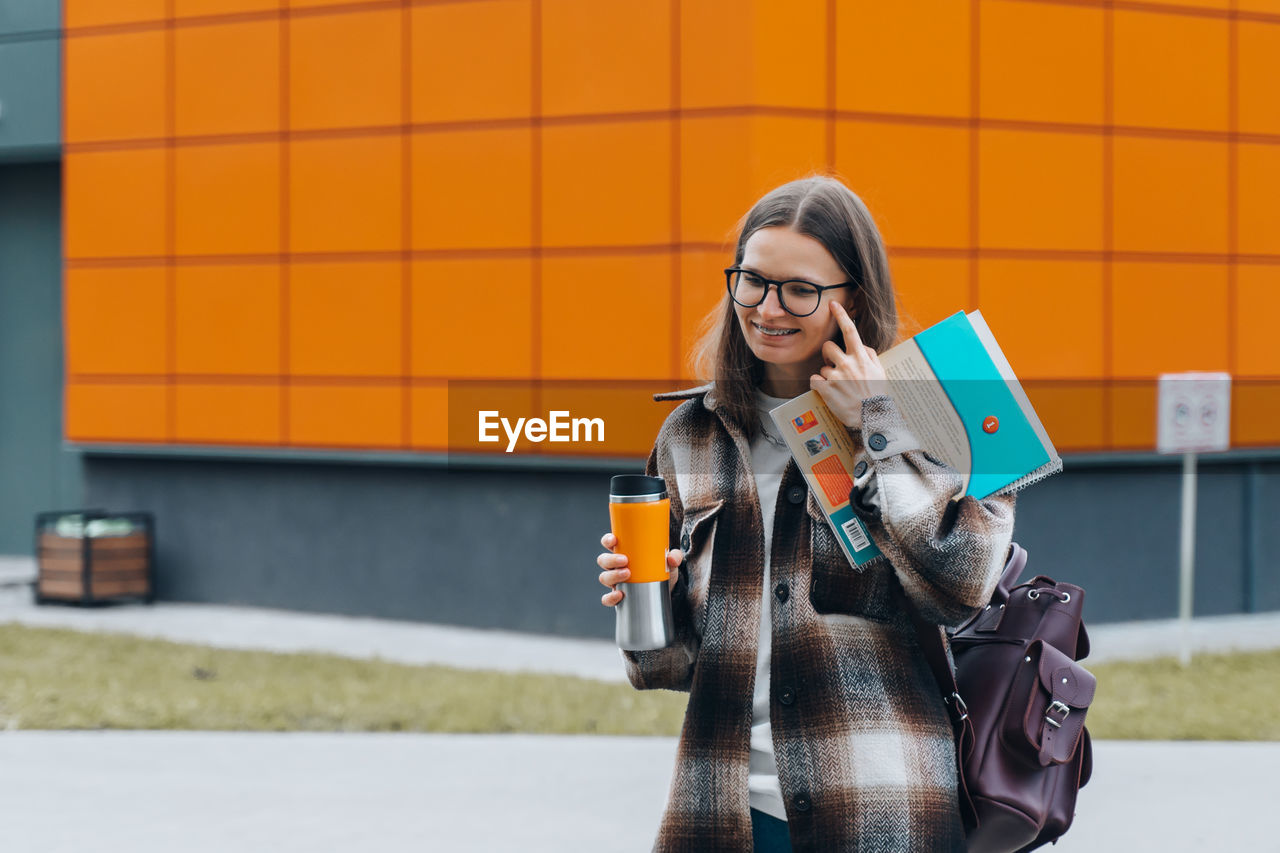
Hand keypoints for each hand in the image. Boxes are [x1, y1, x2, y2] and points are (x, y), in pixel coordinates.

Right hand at [597, 532, 682, 607]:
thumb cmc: (661, 570)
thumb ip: (674, 557)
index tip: (614, 540)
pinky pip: (607, 598)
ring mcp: (615, 581)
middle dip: (611, 559)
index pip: (609, 543)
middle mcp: (616, 566)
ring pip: (604, 577)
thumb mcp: (669, 562)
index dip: (608, 540)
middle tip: (625, 560)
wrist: (665, 592)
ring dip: (613, 575)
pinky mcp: (618, 596)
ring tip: (627, 574)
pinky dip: (610, 598)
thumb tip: (672, 558)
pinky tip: (620, 595)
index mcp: (624, 552)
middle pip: (603, 560)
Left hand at [810, 301, 886, 429]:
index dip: (841, 315)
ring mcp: (836, 376)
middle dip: (828, 354)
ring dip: (827, 374)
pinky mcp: (826, 389)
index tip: (832, 304)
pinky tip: (828, 392)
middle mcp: (848, 363)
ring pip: (822, 367)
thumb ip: (871, 356)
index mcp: (861, 357)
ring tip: (838, 387)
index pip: (850, 331)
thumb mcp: (880, 372)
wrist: (872, 417)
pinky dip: (818, 385)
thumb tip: (862, 348)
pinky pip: (814, 380)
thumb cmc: (877, 395)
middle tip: (833, 365)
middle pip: (828, 347)